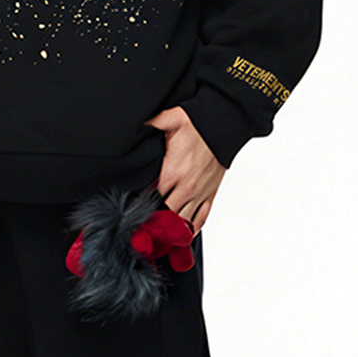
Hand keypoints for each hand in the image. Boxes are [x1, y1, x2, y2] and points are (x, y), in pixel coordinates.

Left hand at [142, 105, 226, 237]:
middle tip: (143, 230)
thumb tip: (136, 123)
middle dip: (154, 221)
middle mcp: (185, 186)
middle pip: (166, 213)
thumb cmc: (198, 122)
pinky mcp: (211, 194)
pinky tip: (184, 236)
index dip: (141, 204)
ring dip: (172, 229)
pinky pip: (202, 218)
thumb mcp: (171, 119)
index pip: (152, 195)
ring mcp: (199, 193)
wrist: (225, 126)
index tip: (132, 211)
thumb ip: (151, 123)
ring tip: (160, 237)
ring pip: (183, 220)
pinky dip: (192, 229)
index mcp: (172, 170)